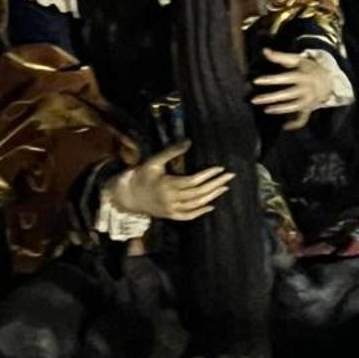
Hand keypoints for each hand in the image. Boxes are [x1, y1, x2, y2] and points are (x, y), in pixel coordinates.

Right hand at [111, 143, 233, 222]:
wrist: (128, 195)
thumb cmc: (142, 175)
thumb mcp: (155, 161)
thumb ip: (172, 151)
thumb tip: (189, 141)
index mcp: (168, 185)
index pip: (193, 181)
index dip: (208, 175)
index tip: (220, 168)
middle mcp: (171, 199)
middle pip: (198, 193)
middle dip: (215, 184)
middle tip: (230, 176)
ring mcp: (171, 210)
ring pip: (195, 205)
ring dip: (212, 196)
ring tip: (224, 187)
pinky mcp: (170, 216)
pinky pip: (188, 216)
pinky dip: (200, 212)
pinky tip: (211, 205)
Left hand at [252, 49, 331, 130]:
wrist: (328, 80)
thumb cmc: (308, 68)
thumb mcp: (297, 59)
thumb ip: (280, 56)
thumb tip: (264, 51)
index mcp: (302, 76)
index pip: (284, 78)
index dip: (270, 80)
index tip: (255, 81)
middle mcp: (306, 89)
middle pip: (286, 95)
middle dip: (269, 98)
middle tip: (253, 99)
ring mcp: (308, 101)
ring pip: (292, 107)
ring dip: (278, 109)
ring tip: (265, 109)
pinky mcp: (308, 109)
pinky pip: (302, 119)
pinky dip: (294, 124)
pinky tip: (283, 126)